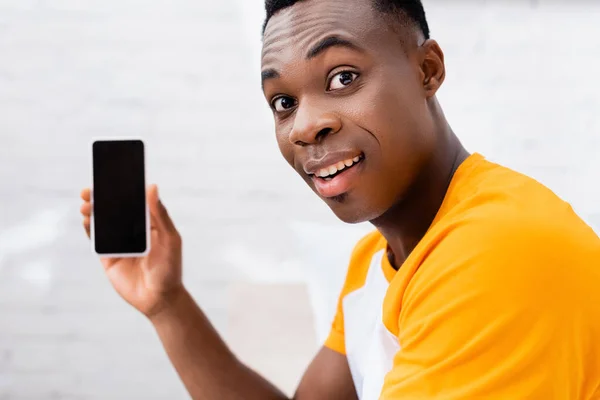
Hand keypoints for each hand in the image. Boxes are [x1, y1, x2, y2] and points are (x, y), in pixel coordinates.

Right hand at [80, 185, 183, 318]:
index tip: (111, 177)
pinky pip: (97, 240)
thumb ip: (160, 215)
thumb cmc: (170, 268)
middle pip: (115, 210)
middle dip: (102, 199)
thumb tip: (152, 187)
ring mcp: (120, 243)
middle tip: (90, 190)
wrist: (159, 298)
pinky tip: (87, 219)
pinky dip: (90, 229)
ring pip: (104, 222)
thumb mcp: (170, 239)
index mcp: (150, 224)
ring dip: (93, 211)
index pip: (134, 202)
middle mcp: (133, 231)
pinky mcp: (109, 256)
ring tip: (86, 204)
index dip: (122, 189)